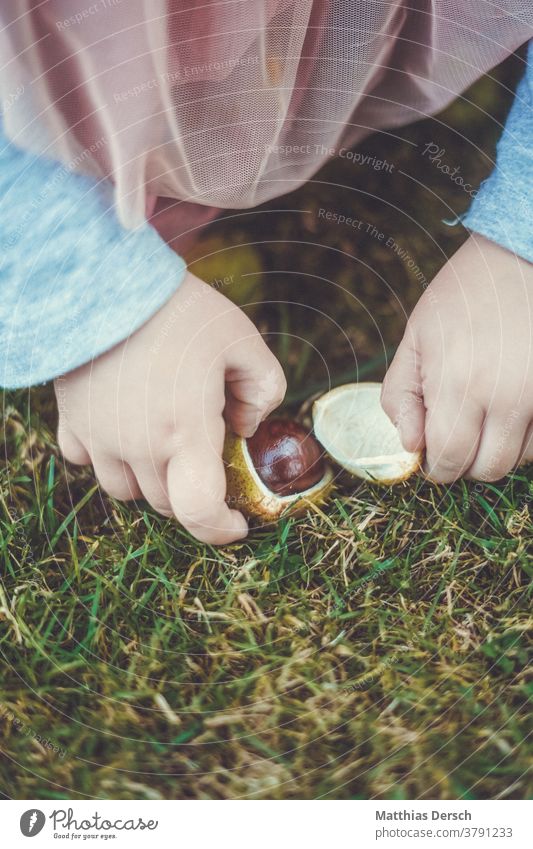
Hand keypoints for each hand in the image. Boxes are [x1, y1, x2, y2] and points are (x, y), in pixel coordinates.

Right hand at [55, 272, 285, 542]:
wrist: (103, 280)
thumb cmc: (179, 310)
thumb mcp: (243, 339)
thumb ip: (264, 389)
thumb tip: (247, 426)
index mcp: (185, 431)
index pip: (200, 511)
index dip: (221, 530)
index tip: (237, 524)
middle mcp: (138, 446)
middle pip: (167, 503)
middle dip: (194, 493)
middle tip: (206, 454)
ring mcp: (98, 437)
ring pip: (125, 491)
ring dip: (151, 480)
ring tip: (165, 442)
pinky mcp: (71, 420)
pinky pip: (86, 461)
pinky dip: (108, 458)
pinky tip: (123, 428)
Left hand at [381, 234, 532, 482]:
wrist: (518, 257)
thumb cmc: (461, 297)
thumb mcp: (415, 339)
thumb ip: (401, 396)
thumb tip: (410, 445)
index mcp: (457, 384)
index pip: (448, 460)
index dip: (435, 467)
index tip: (431, 453)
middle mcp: (504, 396)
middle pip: (487, 469)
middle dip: (465, 464)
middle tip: (456, 439)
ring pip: (520, 460)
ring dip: (498, 450)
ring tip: (485, 417)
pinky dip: (526, 437)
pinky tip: (511, 411)